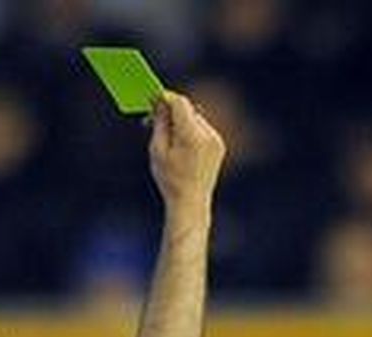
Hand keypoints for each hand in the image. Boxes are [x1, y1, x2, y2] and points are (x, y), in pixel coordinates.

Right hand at [147, 92, 224, 211]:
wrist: (191, 204)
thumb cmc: (170, 179)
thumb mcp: (157, 149)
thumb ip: (159, 122)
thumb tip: (160, 101)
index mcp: (192, 136)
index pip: (180, 103)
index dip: (165, 98)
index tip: (152, 99)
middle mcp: (208, 135)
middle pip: (188, 109)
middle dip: (171, 110)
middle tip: (153, 118)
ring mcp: (216, 140)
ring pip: (195, 118)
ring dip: (181, 121)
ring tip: (166, 136)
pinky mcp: (219, 145)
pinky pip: (202, 129)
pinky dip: (191, 130)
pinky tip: (180, 145)